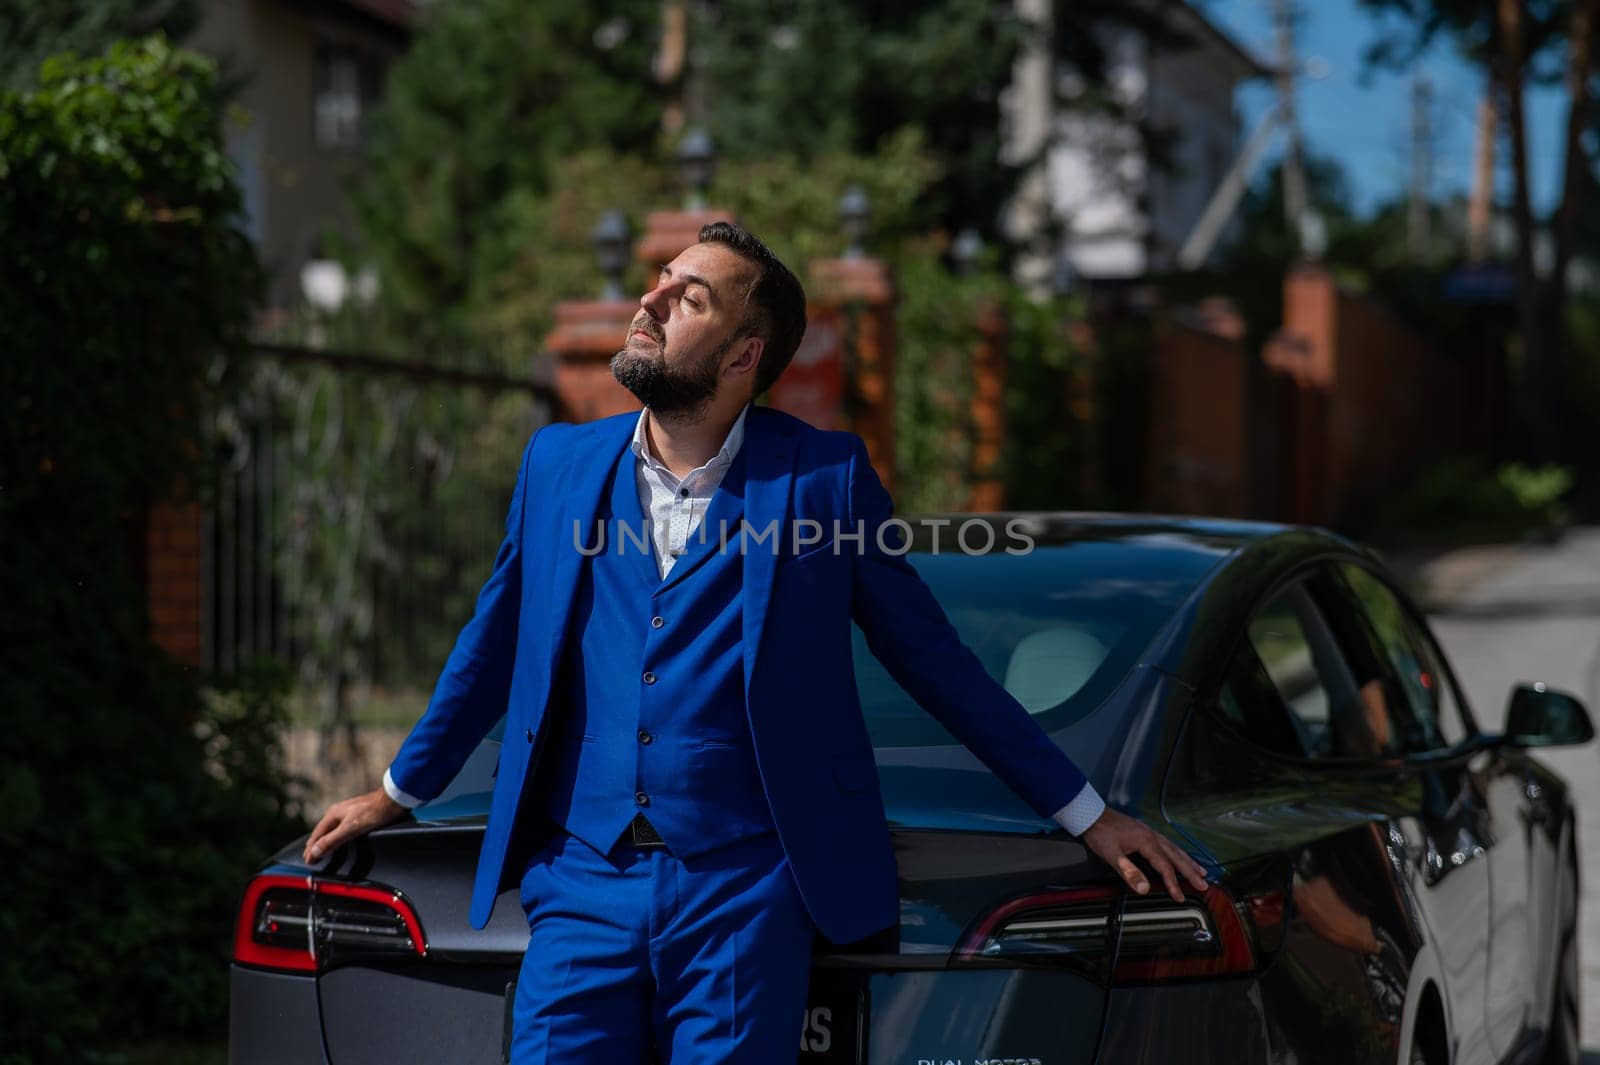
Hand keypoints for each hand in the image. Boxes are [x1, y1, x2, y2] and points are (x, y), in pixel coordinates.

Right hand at [302, 787, 408, 863]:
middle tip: (309, 857)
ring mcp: (348, 813)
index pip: (316, 835)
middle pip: (322, 832)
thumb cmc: (373, 813)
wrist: (393, 800)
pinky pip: (341, 828)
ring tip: (321, 850)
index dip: (311, 849)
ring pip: (331, 829)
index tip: (306, 860)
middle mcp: (338, 812)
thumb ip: (331, 841)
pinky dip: (335, 837)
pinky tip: (339, 840)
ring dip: (324, 840)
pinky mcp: (358, 815)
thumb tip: (313, 852)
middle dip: (314, 844)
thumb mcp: (350, 829)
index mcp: (333, 814)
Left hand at [1081, 807, 1208, 901]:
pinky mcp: (1144, 831)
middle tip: (1204, 884)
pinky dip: (1177, 851)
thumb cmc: (1100, 833)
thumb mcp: (1112, 855)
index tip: (1180, 897)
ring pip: (1174, 849)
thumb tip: (1144, 889)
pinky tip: (1178, 854)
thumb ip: (1129, 872)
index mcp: (1147, 842)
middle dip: (1191, 872)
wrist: (1090, 813)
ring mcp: (1149, 832)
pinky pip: (1167, 843)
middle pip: (1176, 857)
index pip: (1165, 867)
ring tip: (1200, 871)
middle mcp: (1152, 836)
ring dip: (1188, 861)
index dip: (1173, 884)